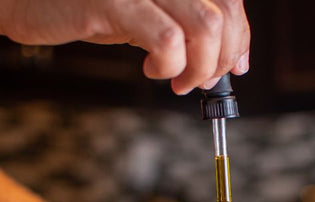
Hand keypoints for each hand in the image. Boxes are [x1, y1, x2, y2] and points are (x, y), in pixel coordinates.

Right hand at [0, 0, 250, 93]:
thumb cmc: (75, 4)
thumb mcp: (136, 9)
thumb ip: (175, 22)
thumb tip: (216, 55)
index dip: (240, 35)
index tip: (236, 65)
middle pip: (224, 11)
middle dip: (223, 57)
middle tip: (200, 81)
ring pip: (206, 26)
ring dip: (201, 66)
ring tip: (178, 80)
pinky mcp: (114, 2)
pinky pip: (167, 41)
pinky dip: (170, 65)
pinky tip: (152, 70)